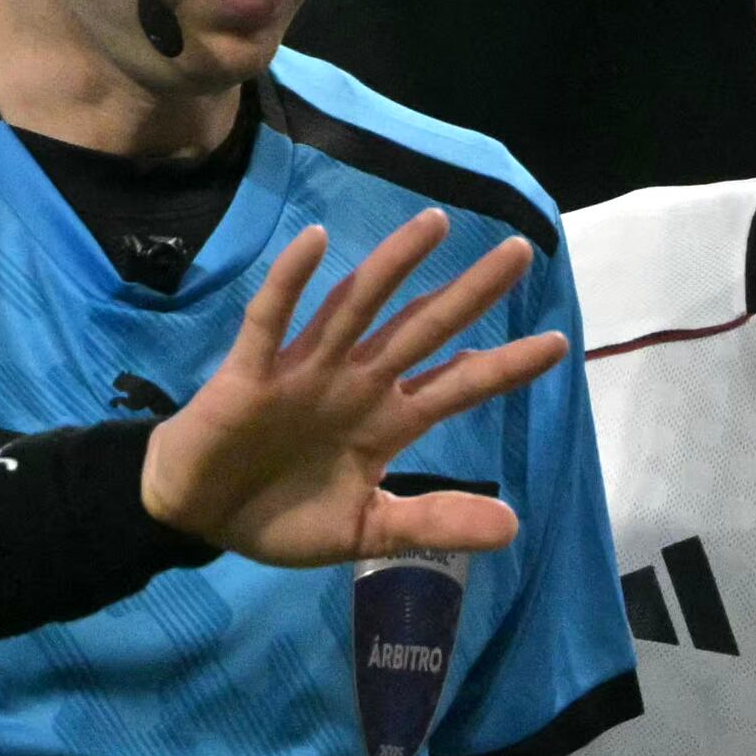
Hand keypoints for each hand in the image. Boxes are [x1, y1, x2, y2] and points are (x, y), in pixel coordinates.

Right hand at [143, 217, 568, 567]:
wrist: (196, 516)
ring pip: (357, 308)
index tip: (559, 343)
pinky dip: (292, 282)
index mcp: (387, 421)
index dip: (504, 366)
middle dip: (470, 295)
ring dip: (393, 266)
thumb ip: (433, 524)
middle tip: (521, 253)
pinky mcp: (252, 372)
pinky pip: (273, 320)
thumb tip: (514, 528)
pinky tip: (317, 243)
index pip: (458, 386)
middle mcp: (356, 384)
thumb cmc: (279, 515)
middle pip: (423, 330)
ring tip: (435, 224)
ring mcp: (306, 371)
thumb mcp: (366, 531)